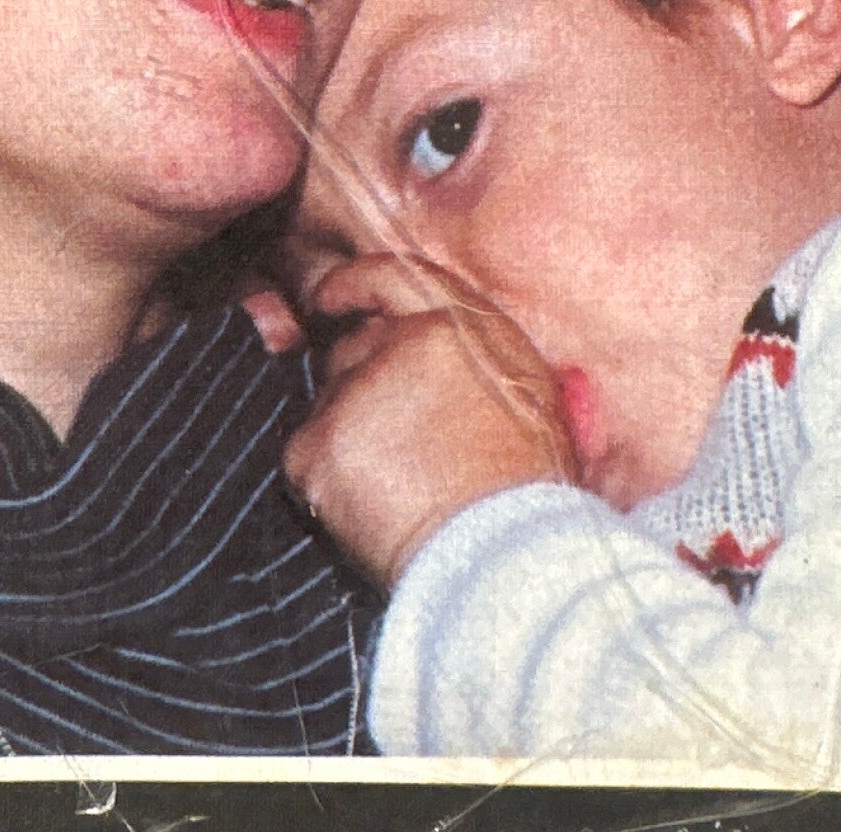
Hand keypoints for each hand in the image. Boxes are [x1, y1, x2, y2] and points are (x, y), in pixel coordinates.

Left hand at [283, 251, 577, 589]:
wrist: (509, 564)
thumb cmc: (534, 499)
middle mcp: (404, 342)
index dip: (355, 284)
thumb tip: (451, 357)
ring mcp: (357, 391)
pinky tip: (367, 512)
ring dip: (350, 436)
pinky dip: (325, 482)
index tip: (329, 297)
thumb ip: (485, 365)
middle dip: (362, 387)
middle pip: (355, 349)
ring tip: (396, 491)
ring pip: (331, 402)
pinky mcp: (322, 442)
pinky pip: (306, 455)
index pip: (393, 277)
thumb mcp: (533, 404)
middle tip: (392, 447)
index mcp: (464, 327)